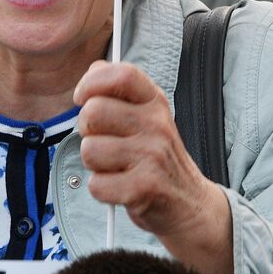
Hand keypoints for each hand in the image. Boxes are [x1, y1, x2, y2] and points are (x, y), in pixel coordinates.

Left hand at [74, 61, 232, 273]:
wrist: (190, 205)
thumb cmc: (157, 159)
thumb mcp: (146, 118)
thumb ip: (119, 92)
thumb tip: (93, 68)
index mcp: (154, 102)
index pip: (121, 73)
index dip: (91, 82)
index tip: (82, 98)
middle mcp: (156, 124)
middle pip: (92, 112)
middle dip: (87, 131)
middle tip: (104, 143)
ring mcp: (152, 156)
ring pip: (89, 150)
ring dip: (94, 165)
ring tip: (116, 168)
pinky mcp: (144, 188)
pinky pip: (96, 184)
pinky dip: (102, 190)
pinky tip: (120, 188)